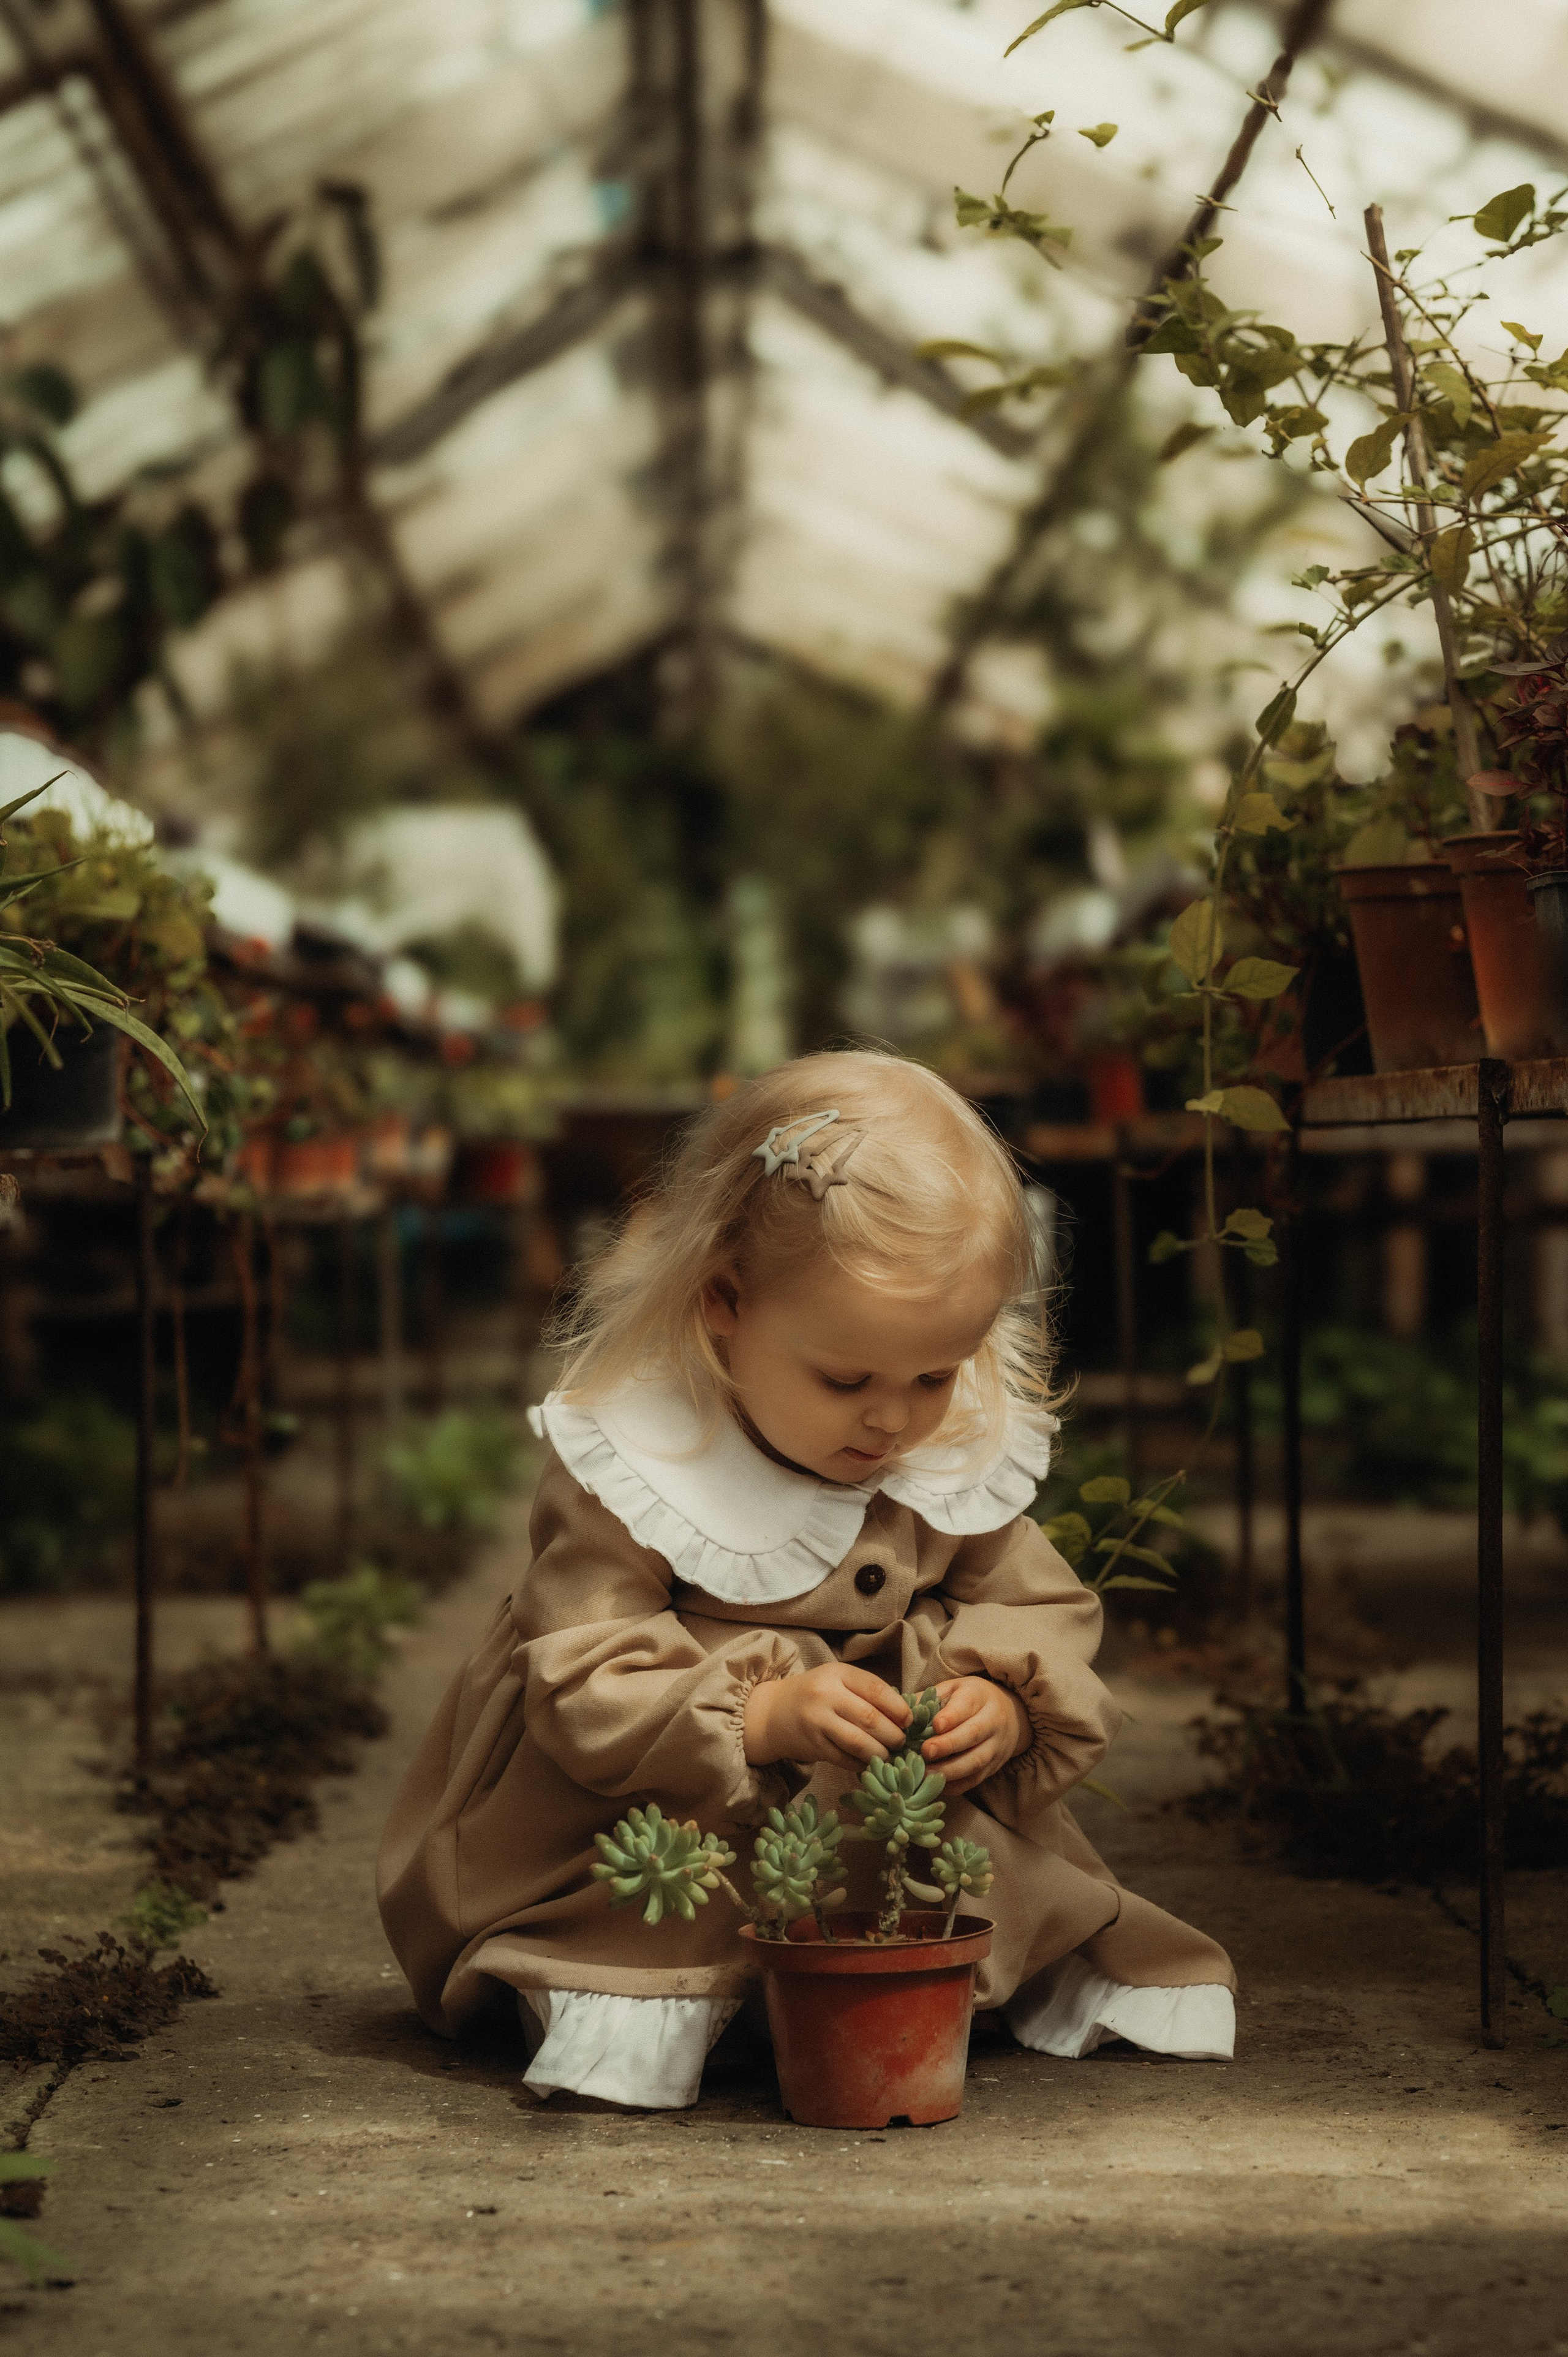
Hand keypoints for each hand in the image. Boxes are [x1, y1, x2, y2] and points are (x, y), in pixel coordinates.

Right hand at [744, 1665, 910, 1771]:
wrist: (772, 1712)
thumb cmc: (814, 1694)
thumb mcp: (837, 1680)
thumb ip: (865, 1691)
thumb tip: (905, 1714)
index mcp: (837, 1673)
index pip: (876, 1689)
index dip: (898, 1707)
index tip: (909, 1720)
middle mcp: (825, 1694)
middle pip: (871, 1718)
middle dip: (893, 1734)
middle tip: (901, 1742)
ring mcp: (817, 1721)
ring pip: (859, 1742)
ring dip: (881, 1752)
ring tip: (889, 1754)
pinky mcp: (812, 1746)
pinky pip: (845, 1758)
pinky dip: (862, 1764)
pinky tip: (869, 1763)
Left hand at [921, 1677, 1030, 1795]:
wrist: (1010, 1715)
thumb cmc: (970, 1700)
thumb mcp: (952, 1689)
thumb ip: (929, 1698)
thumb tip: (901, 1710)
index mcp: (979, 1696)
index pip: (967, 1705)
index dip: (952, 1716)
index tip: (935, 1725)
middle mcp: (992, 1720)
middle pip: (973, 1734)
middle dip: (949, 1745)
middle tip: (925, 1751)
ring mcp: (996, 1746)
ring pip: (976, 1760)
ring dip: (950, 1770)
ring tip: (925, 1773)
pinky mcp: (994, 1767)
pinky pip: (975, 1779)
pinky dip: (956, 1785)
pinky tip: (936, 1785)